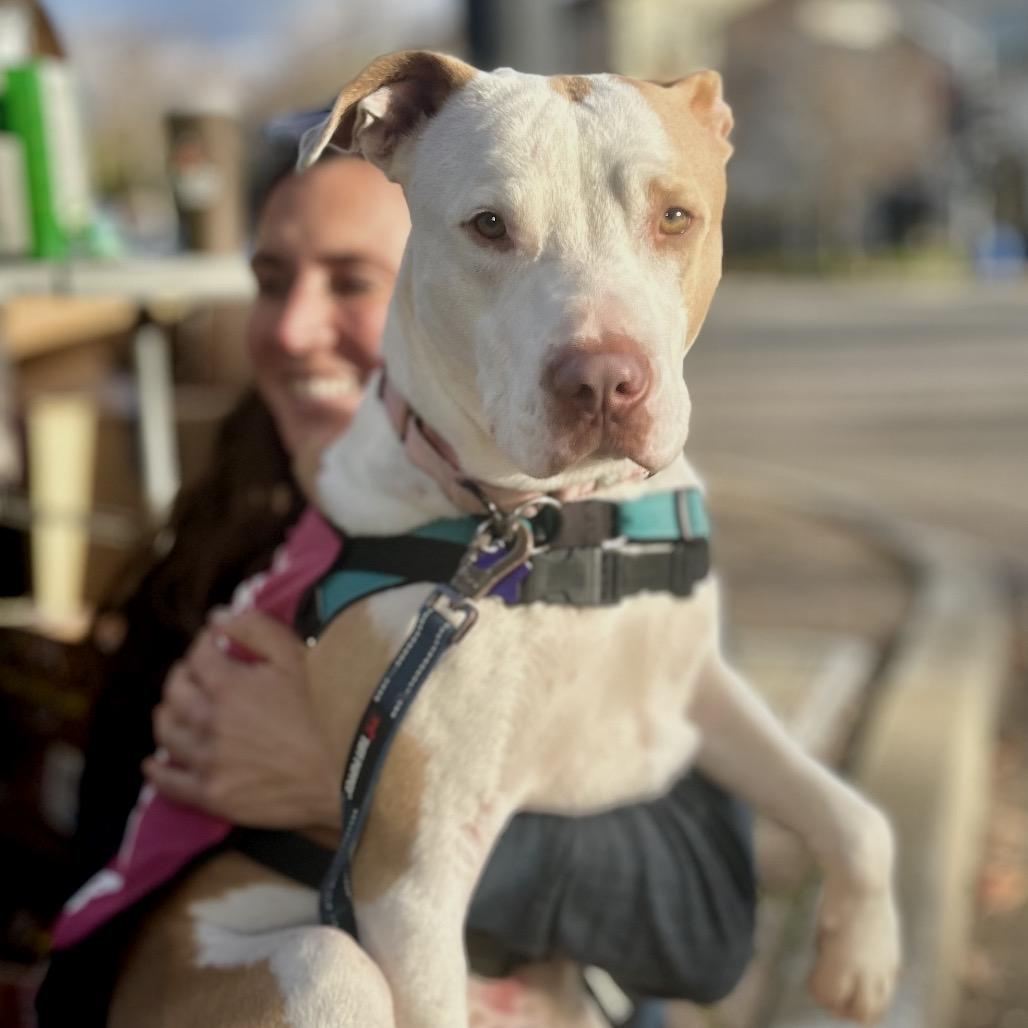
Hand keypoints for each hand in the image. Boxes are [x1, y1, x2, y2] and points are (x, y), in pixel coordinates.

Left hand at [144, 609, 341, 829]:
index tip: (214, 641)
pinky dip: (157, 770)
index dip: (204, 642)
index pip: (198, 656)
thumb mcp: (296, 658)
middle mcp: (210, 723)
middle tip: (193, 673)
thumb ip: (255, 630)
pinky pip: (169, 782)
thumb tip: (218, 617)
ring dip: (167, 715)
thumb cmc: (324, 711)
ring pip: (167, 732)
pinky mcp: (212, 794)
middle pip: (175, 693)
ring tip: (174, 710)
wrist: (342, 773)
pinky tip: (154, 763)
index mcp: (229, 687)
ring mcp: (208, 761)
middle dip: (181, 676)